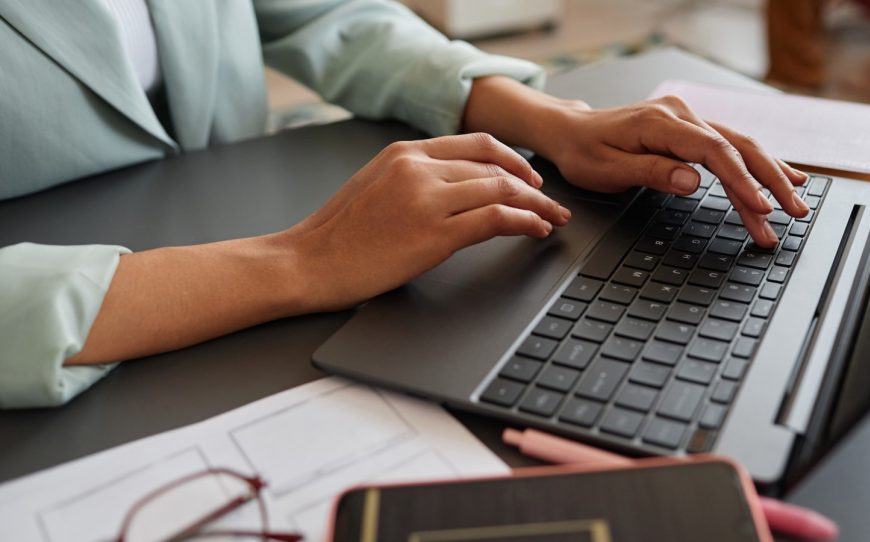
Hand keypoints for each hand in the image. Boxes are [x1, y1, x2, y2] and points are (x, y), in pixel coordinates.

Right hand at [286, 133, 570, 311]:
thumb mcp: (375, 186)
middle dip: (532, 184)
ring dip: (536, 204)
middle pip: (495, 166)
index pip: (476, 144)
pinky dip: (524, 222)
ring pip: (502, 189)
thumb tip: (455, 188)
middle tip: (552, 200)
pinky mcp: (435, 233)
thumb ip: (414, 178)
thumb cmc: (336, 235)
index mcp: (405, 152)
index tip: (529, 176)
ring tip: (553, 217)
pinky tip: (536, 229)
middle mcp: (419, 168)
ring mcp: (428, 199)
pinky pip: (496, 219)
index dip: (512, 159)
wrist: (307, 262)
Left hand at [540, 95, 808, 246]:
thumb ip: (653, 172)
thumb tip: (693, 180)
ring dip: (770, 177)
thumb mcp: (609, 168)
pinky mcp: (691, 130)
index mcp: (661, 122)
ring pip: (741, 148)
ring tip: (796, 206)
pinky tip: (784, 177)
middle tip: (794, 213)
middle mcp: (682, 115)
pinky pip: (731, 147)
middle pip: (738, 147)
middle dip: (770, 181)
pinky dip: (758, 165)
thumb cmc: (584, 152)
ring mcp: (689, 120)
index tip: (760, 207)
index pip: (714, 151)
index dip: (741, 180)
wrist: (572, 131)